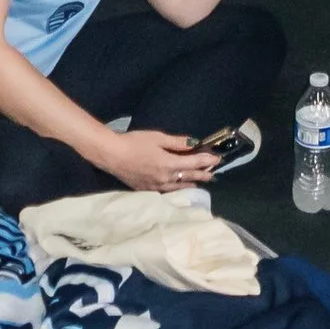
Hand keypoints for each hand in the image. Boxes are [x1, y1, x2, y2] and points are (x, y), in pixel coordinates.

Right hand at [103, 127, 220, 194]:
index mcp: (170, 164)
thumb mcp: (157, 138)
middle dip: (203, 174)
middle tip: (213, 173)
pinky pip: (167, 191)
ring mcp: (157, 186)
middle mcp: (166, 178)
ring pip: (179, 186)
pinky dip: (177, 188)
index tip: (218, 158)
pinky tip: (178, 187)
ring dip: (192, 183)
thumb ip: (177, 142)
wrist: (111, 155)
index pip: (195, 163)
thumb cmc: (134, 142)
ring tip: (200, 183)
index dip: (208, 160)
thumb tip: (194, 143)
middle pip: (190, 176)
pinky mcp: (147, 189)